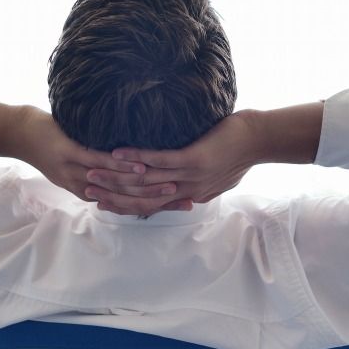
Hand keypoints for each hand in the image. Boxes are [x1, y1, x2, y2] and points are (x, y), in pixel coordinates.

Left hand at [16, 109, 181, 215]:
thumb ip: (106, 171)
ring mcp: (76, 171)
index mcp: (90, 193)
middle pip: (127, 200)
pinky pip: (99, 162)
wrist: (20, 134)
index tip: (186, 202)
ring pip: (117, 183)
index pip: (130, 205)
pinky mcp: (69, 154)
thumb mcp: (81, 165)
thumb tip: (137, 169)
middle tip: (187, 195)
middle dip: (159, 199)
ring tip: (172, 181)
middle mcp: (84, 188)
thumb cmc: (55, 145)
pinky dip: (121, 165)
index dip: (158, 206)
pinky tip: (140, 162)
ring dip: (146, 184)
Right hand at [96, 110, 260, 212]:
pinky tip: (118, 152)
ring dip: (118, 177)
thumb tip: (184, 183)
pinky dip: (137, 157)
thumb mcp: (217, 175)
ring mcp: (191, 177)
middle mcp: (188, 191)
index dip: (126, 205)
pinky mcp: (194, 160)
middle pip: (144, 199)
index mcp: (191, 196)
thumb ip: (197, 182)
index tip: (103, 202)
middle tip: (88, 190)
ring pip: (147, 182)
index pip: (152, 206)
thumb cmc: (238, 152)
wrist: (260, 142)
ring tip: (93, 171)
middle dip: (114, 195)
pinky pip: (161, 160)